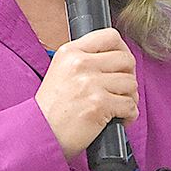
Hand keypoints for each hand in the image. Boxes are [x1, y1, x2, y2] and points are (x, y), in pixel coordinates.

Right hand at [34, 28, 137, 161]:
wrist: (39, 134)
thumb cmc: (50, 109)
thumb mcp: (61, 72)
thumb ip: (85, 60)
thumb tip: (117, 59)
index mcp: (70, 52)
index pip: (110, 36)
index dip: (122, 50)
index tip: (122, 65)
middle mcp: (80, 64)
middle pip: (126, 59)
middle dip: (129, 76)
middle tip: (122, 90)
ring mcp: (90, 83)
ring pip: (131, 83)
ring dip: (130, 98)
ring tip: (118, 107)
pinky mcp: (99, 104)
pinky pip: (130, 105)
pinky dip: (129, 115)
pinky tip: (119, 119)